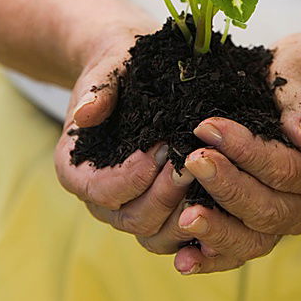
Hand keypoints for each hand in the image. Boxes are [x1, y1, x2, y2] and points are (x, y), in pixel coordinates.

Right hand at [54, 25, 193, 238]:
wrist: (134, 70)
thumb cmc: (119, 67)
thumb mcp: (108, 68)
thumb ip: (98, 90)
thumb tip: (85, 114)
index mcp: (75, 169)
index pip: (100, 189)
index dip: (131, 176)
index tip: (161, 149)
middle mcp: (100, 198)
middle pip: (132, 217)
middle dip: (166, 194)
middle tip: (194, 163)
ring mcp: (130, 208)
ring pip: (156, 233)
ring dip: (187, 213)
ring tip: (212, 181)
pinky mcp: (159, 211)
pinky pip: (177, 233)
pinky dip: (200, 226)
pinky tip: (224, 206)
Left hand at [162, 31, 300, 273]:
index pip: (286, 169)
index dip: (246, 152)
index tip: (207, 127)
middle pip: (269, 210)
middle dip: (226, 188)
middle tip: (191, 161)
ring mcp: (289, 218)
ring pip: (255, 241)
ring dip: (218, 232)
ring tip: (184, 218)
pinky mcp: (265, 226)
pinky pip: (240, 251)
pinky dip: (213, 258)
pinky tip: (183, 259)